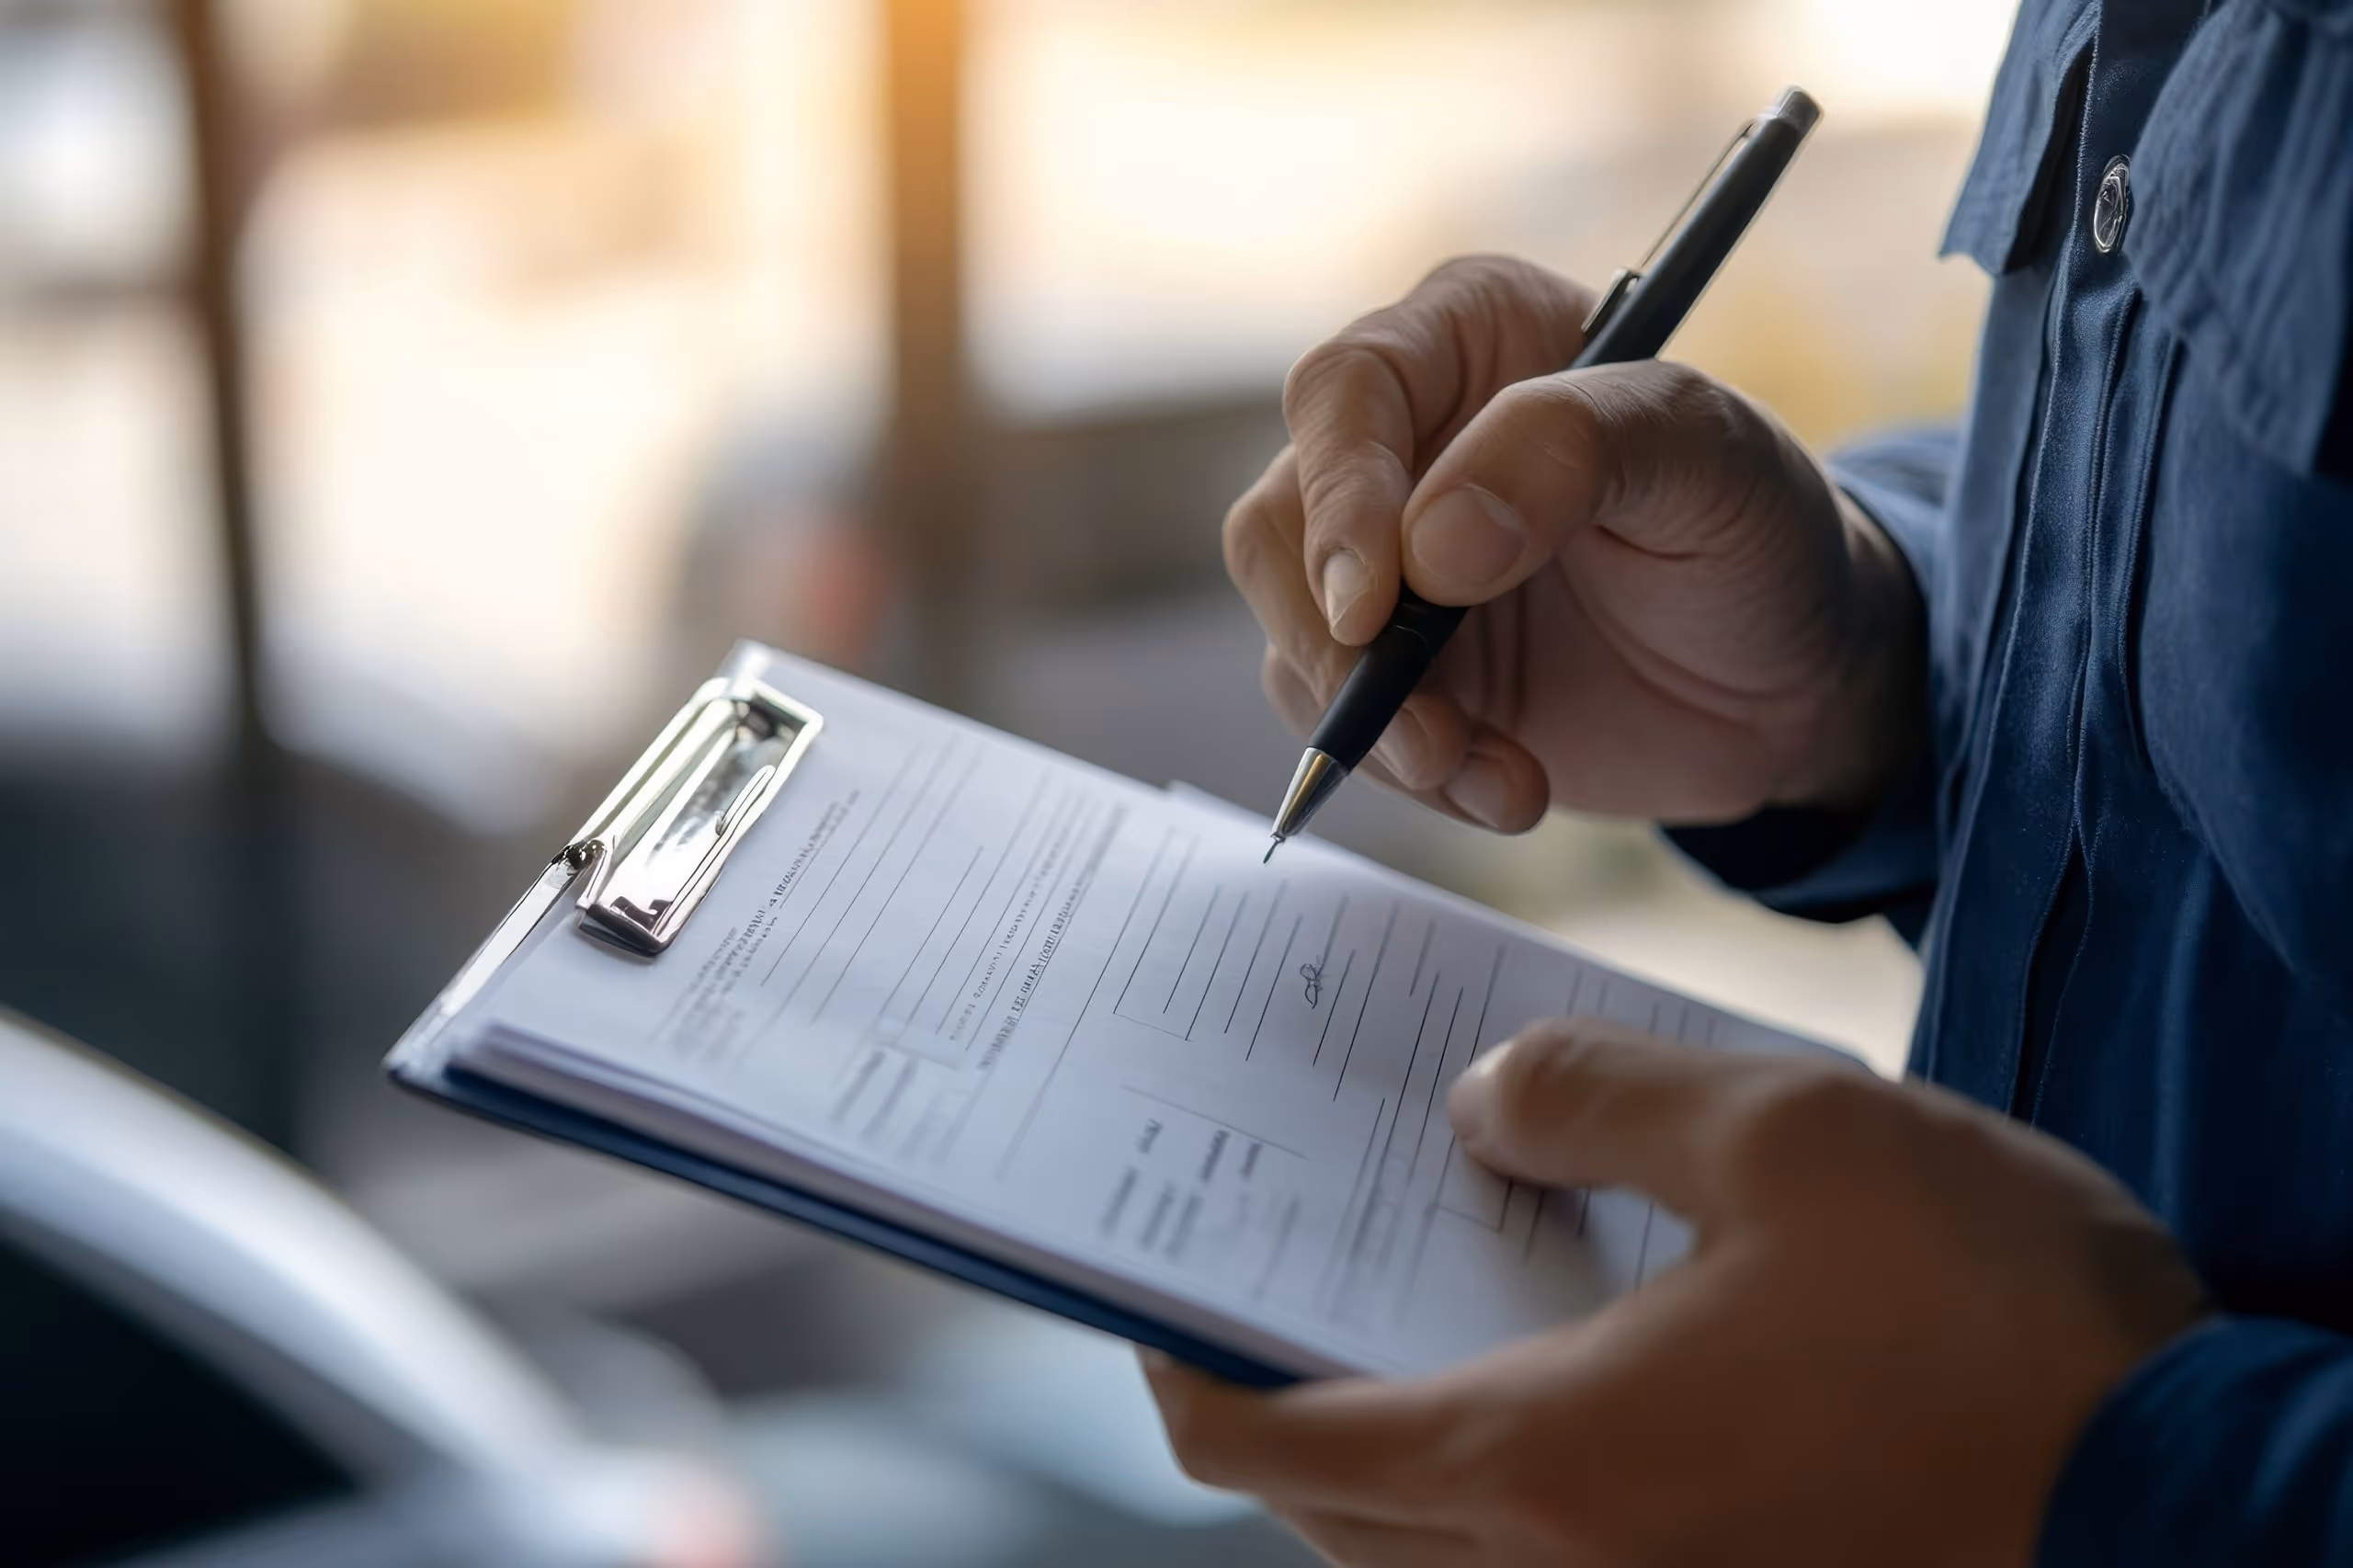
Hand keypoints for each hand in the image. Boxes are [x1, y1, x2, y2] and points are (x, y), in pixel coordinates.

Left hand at [1145, 1022, 2209, 1566]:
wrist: (2189, 1500)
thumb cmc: (1992, 1323)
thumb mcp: (1783, 1136)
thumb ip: (1596, 1102)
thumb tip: (1482, 1110)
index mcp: (1543, 1466)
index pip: (1259, 1442)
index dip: (1175, 1356)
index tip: (1153, 1267)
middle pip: (1330, 1508)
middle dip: (1275, 1387)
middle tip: (1284, 1250)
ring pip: (1437, 1545)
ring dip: (1392, 1430)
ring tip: (1423, 1272)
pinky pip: (1552, 1549)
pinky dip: (1508, 1460)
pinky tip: (1574, 1332)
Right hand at [1229, 255, 1924, 829]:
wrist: (1795, 682)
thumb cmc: (1760, 533)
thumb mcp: (1715, 461)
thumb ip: (1577, 452)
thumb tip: (1431, 544)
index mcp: (1471, 335)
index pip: (1346, 389)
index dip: (1340, 497)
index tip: (1374, 606)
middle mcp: (1404, 439)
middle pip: (1280, 522)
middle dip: (1334, 643)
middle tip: (1424, 730)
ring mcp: (1385, 562)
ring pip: (1296, 635)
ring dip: (1376, 727)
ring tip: (1495, 775)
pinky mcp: (1390, 669)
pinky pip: (1342, 723)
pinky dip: (1413, 776)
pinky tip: (1507, 789)